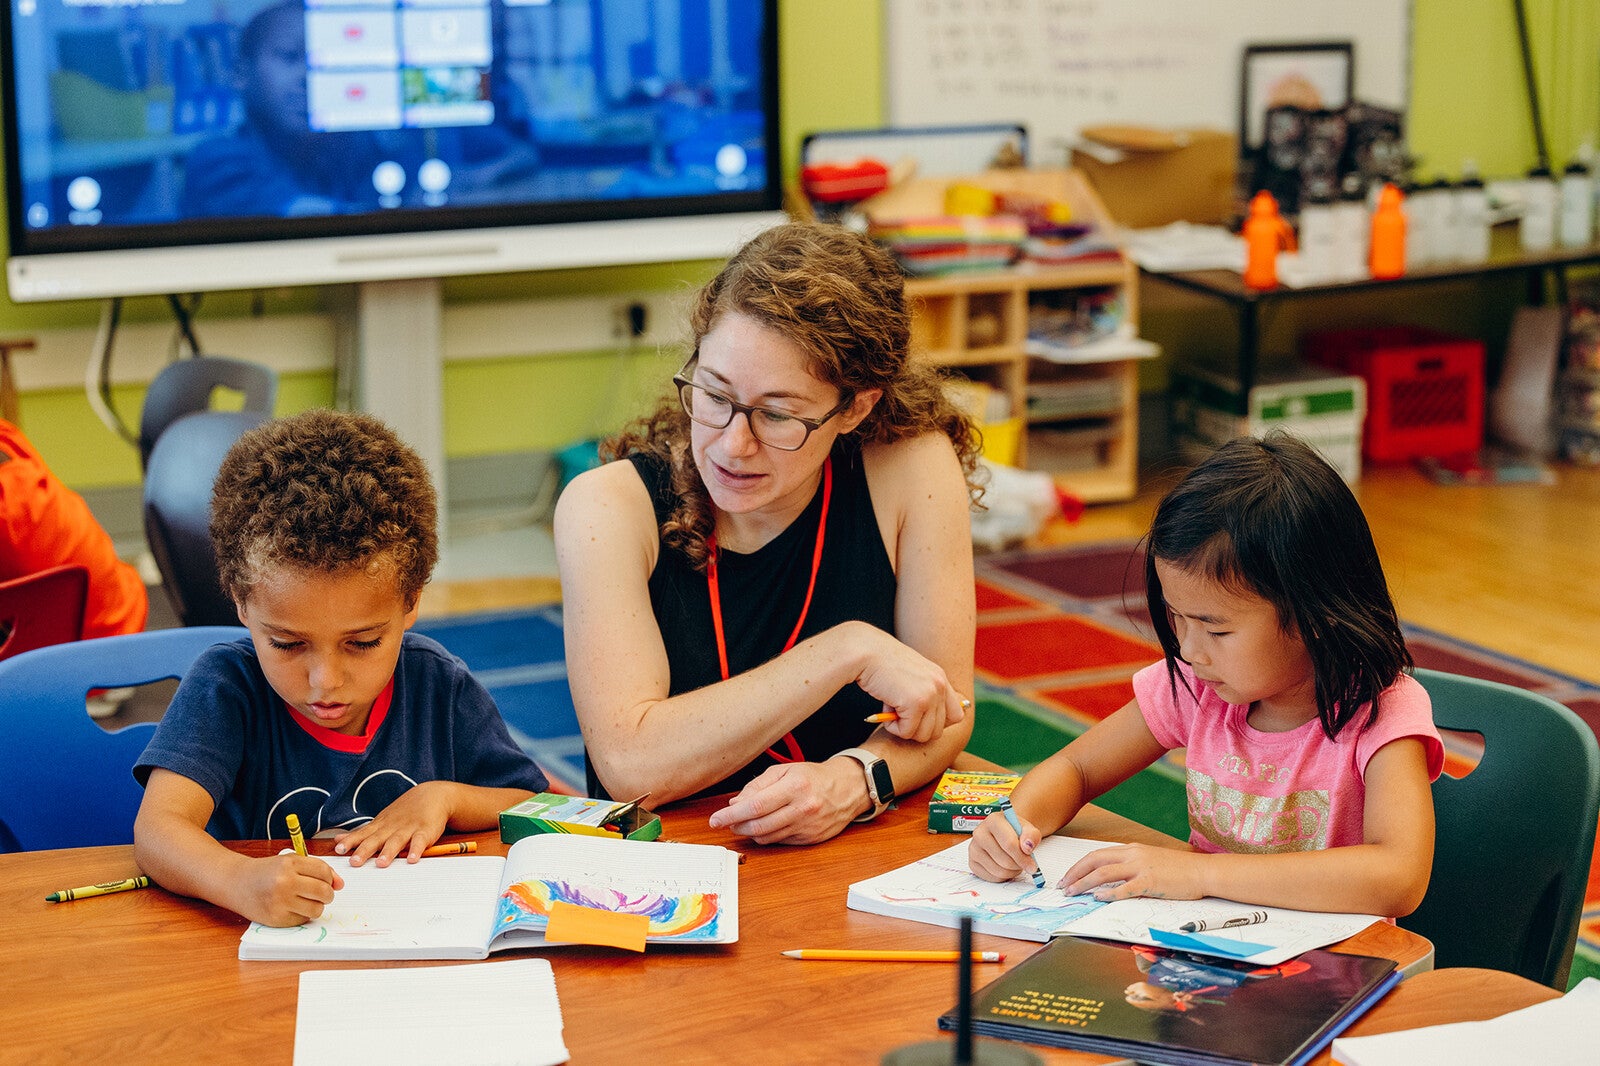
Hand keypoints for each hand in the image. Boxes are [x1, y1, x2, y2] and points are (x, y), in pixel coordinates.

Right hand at [239, 853, 342, 926]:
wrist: (237, 883)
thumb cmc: (267, 871)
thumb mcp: (290, 862)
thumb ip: (317, 870)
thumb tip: (340, 884)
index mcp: (289, 864)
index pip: (324, 872)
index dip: (330, 878)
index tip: (326, 881)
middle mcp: (285, 882)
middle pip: (324, 892)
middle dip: (327, 894)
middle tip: (320, 893)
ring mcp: (280, 902)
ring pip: (317, 909)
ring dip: (316, 906)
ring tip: (306, 901)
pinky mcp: (276, 919)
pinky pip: (302, 920)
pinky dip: (302, 915)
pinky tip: (292, 908)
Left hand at [332, 781, 455, 866]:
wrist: (433, 795)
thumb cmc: (404, 812)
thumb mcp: (381, 820)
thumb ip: (362, 833)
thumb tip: (338, 839)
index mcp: (381, 826)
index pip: (363, 834)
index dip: (351, 842)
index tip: (338, 850)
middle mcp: (392, 827)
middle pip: (377, 839)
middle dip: (365, 850)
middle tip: (355, 862)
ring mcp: (409, 828)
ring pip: (397, 841)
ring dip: (389, 852)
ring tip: (381, 863)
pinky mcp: (425, 831)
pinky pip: (420, 841)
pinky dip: (416, 849)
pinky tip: (412, 859)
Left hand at [706, 760, 864, 844]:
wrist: (848, 788)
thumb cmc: (814, 777)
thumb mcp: (785, 771)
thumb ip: (758, 786)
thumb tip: (735, 803)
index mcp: (794, 787)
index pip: (755, 805)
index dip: (731, 815)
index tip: (715, 820)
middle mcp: (802, 808)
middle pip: (759, 825)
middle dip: (736, 826)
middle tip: (726, 822)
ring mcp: (807, 827)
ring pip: (767, 837)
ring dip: (749, 832)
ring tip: (743, 823)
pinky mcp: (810, 839)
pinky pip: (780, 841)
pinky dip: (767, 835)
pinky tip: (765, 825)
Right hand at [853, 628, 967, 743]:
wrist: (865, 651)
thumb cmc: (880, 663)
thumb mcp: (910, 675)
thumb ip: (923, 692)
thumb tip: (927, 720)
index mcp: (940, 677)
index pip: (957, 714)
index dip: (937, 723)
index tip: (918, 718)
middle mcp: (940, 685)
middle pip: (938, 730)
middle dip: (916, 728)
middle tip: (899, 712)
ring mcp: (930, 694)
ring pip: (923, 735)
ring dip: (904, 728)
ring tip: (891, 708)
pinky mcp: (916, 703)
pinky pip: (906, 732)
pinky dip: (893, 727)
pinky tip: (885, 708)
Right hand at [967, 809, 1039, 882]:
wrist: (1004, 833)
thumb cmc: (1015, 831)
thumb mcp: (1028, 828)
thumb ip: (1031, 835)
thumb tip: (1027, 847)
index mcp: (993, 821)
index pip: (1009, 844)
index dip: (1023, 858)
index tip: (1033, 866)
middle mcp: (979, 833)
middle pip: (1004, 861)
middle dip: (1018, 866)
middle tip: (1024, 863)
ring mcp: (973, 849)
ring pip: (998, 871)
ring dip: (1012, 872)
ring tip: (1015, 863)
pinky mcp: (972, 863)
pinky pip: (992, 878)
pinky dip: (1003, 877)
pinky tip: (1005, 867)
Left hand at [1059, 843, 1205, 900]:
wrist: (1202, 872)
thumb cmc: (1178, 870)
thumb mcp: (1150, 860)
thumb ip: (1131, 865)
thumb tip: (1110, 878)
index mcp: (1131, 849)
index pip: (1097, 854)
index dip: (1079, 866)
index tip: (1067, 877)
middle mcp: (1133, 855)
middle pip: (1094, 860)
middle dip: (1074, 873)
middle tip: (1062, 886)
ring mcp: (1141, 867)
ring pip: (1104, 872)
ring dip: (1084, 883)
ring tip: (1072, 892)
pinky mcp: (1150, 882)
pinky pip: (1124, 888)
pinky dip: (1108, 893)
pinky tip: (1098, 898)